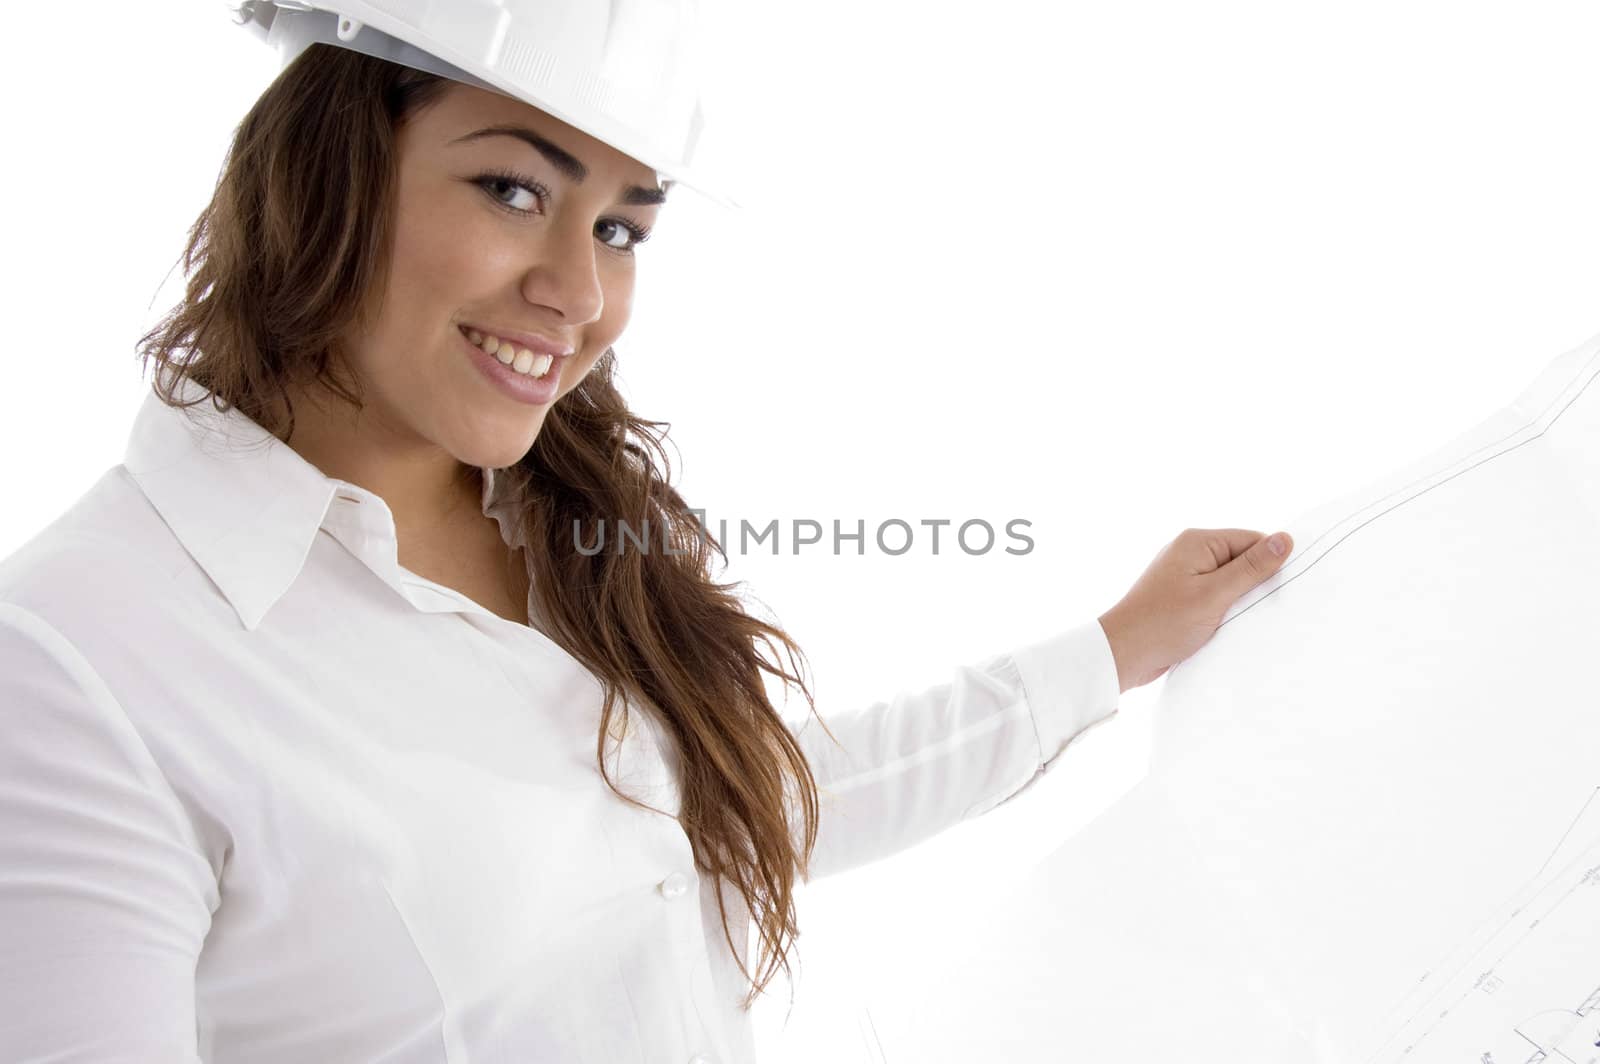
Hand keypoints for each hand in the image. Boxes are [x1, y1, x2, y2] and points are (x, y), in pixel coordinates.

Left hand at [1097, 527, 1292, 693]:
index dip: (1270, 563)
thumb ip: (1251, 568)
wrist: (1123, 654)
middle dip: (1255, 583)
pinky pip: (1215, 596)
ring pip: (1230, 581)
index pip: (1251, 540)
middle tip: (1265, 608)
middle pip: (1241, 560)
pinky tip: (1229, 625)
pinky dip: (1225, 609)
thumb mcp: (1215, 594)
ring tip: (1243, 619)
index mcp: (1197, 542)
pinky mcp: (1182, 597)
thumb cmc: (1164, 623)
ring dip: (1240, 600)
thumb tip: (1284, 539)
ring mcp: (1185, 575)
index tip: (1283, 588)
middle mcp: (1190, 553)